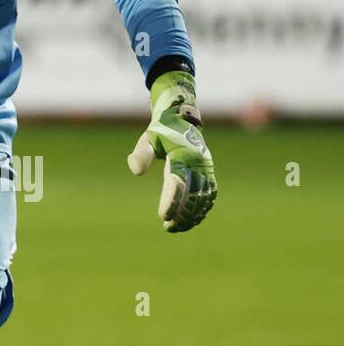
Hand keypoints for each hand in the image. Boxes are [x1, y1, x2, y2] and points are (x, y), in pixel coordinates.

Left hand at [127, 71, 216, 231]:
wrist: (183, 119)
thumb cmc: (161, 131)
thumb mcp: (148, 139)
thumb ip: (142, 154)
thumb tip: (135, 171)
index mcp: (182, 154)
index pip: (177, 182)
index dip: (171, 201)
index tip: (163, 216)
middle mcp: (198, 162)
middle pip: (192, 194)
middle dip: (182, 213)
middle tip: (168, 226)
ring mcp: (207, 168)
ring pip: (203, 197)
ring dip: (192, 215)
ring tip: (177, 227)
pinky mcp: (210, 172)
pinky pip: (210, 195)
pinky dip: (202, 209)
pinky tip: (191, 220)